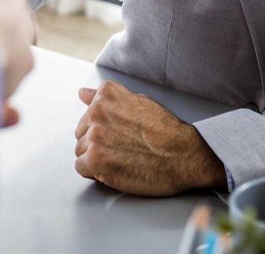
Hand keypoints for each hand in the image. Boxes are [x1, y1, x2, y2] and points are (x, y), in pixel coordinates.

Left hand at [73, 81, 226, 195]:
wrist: (183, 155)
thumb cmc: (166, 130)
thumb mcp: (139, 101)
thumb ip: (107, 99)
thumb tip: (83, 93)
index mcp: (106, 97)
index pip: (88, 116)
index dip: (102, 129)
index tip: (117, 135)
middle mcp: (97, 114)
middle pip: (82, 134)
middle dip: (96, 143)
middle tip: (120, 149)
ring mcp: (95, 137)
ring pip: (80, 151)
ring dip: (95, 158)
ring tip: (120, 159)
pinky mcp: (96, 161)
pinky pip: (81, 167)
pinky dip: (94, 172)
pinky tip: (113, 169)